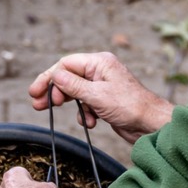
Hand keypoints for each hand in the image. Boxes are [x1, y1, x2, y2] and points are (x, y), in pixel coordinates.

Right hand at [30, 52, 173, 143]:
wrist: (151, 125)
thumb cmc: (131, 107)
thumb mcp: (97, 96)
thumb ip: (74, 86)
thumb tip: (55, 77)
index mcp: (99, 62)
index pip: (66, 64)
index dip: (48, 78)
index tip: (35, 93)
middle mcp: (100, 71)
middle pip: (69, 78)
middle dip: (55, 92)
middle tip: (39, 105)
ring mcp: (103, 86)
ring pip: (77, 93)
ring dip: (73, 106)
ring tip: (70, 116)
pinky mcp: (106, 101)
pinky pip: (88, 104)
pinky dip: (86, 114)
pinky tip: (92, 123)